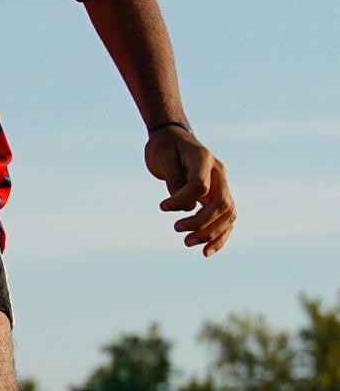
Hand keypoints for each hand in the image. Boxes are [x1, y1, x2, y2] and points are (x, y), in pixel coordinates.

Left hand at [144, 126, 235, 255]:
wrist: (172, 139)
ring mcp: (221, 185)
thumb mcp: (162, 158)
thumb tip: (188, 207)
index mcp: (204, 158)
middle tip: (177, 229)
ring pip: (227, 214)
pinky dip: (219, 237)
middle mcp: (218, 172)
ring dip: (210, 232)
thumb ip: (175, 180)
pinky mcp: (218, 196)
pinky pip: (226, 220)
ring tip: (187, 243)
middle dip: (201, 222)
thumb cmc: (164, 147)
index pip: (200, 185)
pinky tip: (206, 251)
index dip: (182, 200)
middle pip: (221, 203)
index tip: (163, 206)